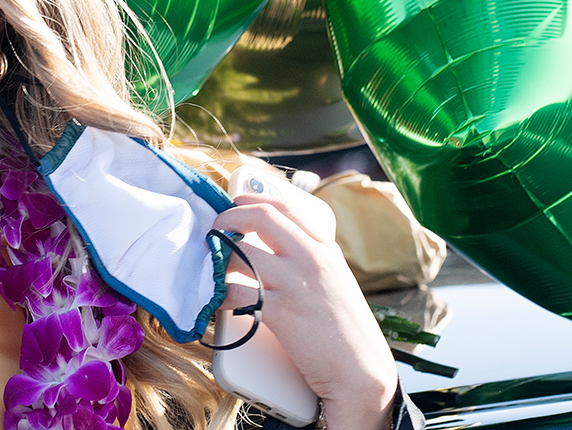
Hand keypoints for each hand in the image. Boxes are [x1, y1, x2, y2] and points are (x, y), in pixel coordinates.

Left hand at [212, 187, 396, 429]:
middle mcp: (311, 257)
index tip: (235, 203)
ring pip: (240, 252)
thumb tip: (275, 254)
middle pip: (260, 217)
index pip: (286, 206)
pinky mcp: (280, 311)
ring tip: (210, 266)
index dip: (252, 200)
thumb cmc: (348, 334)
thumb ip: (311, 263)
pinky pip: (234, 292)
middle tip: (214, 230)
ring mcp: (295, 282)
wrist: (362, 372)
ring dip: (217, 257)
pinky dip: (218, 294)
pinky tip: (215, 300)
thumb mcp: (337, 283)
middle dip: (228, 217)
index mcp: (326, 248)